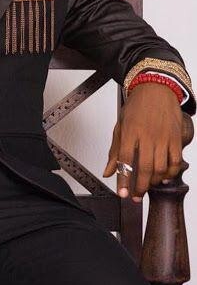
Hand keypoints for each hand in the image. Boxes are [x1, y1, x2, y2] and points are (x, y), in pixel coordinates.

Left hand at [102, 82, 182, 201]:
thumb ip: (115, 150)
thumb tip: (108, 172)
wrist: (156, 89)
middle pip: (144, 168)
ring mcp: (163, 137)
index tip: (122, 193)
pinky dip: (171, 173)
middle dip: (140, 187)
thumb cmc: (137, 106)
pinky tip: (164, 177)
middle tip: (135, 196)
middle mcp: (147, 136)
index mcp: (130, 132)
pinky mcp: (176, 138)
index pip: (124, 160)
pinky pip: (175, 161)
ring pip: (161, 168)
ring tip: (148, 185)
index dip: (123, 179)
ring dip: (154, 182)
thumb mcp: (120, 125)